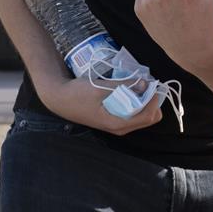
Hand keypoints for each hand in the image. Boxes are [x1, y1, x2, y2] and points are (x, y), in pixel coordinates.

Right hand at [39, 72, 163, 134]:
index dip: (154, 99)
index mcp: (118, 124)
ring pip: (143, 116)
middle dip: (152, 101)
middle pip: (150, 118)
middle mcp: (121, 128)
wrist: (59, 99)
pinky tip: (129, 90)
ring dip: (145, 100)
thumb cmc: (77, 94)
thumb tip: (145, 83)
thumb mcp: (101, 88)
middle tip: (145, 84)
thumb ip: (124, 86)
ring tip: (137, 85)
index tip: (150, 83)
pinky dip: (137, 102)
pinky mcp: (115, 119)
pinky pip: (134, 113)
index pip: (149, 116)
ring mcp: (118, 125)